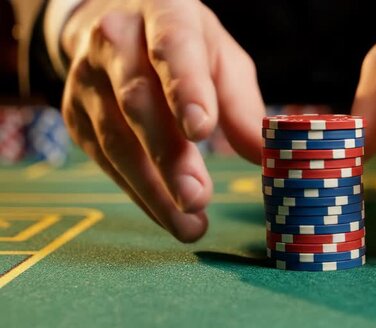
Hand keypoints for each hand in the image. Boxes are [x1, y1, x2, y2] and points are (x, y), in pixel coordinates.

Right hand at [60, 0, 264, 241]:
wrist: (120, 30)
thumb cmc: (186, 48)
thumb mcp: (222, 60)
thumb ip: (242, 104)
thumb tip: (266, 156)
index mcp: (164, 14)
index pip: (173, 48)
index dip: (185, 89)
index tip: (202, 130)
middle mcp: (115, 40)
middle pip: (137, 101)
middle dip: (168, 155)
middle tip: (197, 198)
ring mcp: (87, 78)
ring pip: (115, 139)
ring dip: (153, 188)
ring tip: (190, 225)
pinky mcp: (75, 114)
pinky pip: (105, 160)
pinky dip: (139, 193)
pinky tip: (167, 216)